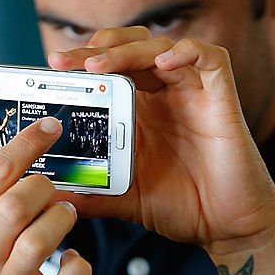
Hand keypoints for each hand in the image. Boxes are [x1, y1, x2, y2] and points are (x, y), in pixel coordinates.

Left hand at [49, 27, 274, 257]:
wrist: (228, 228)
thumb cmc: (184, 208)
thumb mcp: (124, 198)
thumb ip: (89, 193)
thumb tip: (47, 198)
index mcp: (140, 110)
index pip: (107, 68)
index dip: (80, 62)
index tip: (51, 70)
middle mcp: (165, 94)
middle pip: (129, 47)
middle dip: (95, 48)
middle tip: (65, 61)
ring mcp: (193, 91)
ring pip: (160, 46)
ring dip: (127, 49)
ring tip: (98, 65)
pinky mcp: (221, 96)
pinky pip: (209, 57)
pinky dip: (185, 53)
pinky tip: (161, 64)